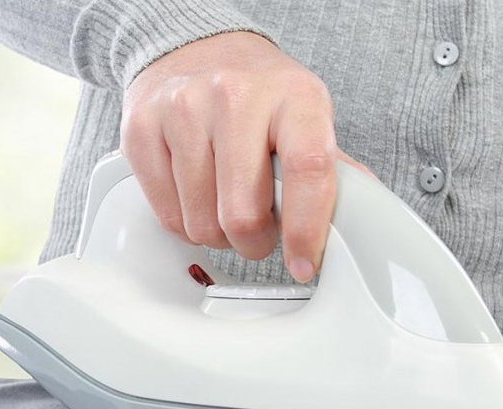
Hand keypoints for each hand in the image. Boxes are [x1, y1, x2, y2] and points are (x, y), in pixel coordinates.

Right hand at [120, 31, 371, 281]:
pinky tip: (196, 199)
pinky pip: (166, 214)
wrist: (191, 50)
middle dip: (254, 243)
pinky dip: (185, 224)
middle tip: (258, 234)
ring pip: (201, 223)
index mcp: (293, 95)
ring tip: (224, 207)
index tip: (305, 263)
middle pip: (243, 213)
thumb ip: (330, 167)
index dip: (307, 229)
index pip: (307, 169)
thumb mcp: (302, 113)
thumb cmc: (253, 91)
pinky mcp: (142, 130)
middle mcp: (235, 96)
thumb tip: (360, 218)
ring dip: (217, 235)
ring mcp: (183, 111)